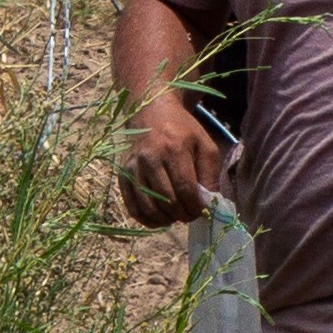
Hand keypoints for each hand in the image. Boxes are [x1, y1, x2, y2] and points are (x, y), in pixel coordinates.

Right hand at [119, 94, 221, 227]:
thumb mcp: (205, 145)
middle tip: (190, 215)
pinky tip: (159, 219)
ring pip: (149, 207)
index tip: (202, 212)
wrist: (151, 112)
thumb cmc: (183, 131)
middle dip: (182, 215)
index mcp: (174, 148)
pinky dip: (146, 219)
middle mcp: (150, 158)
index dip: (195, 207)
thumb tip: (209, 205)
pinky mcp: (122, 175)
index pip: (186, 189)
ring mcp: (133, 167)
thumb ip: (210, 175)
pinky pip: (132, 206)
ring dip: (166, 219)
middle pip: (168, 200)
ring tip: (176, 217)